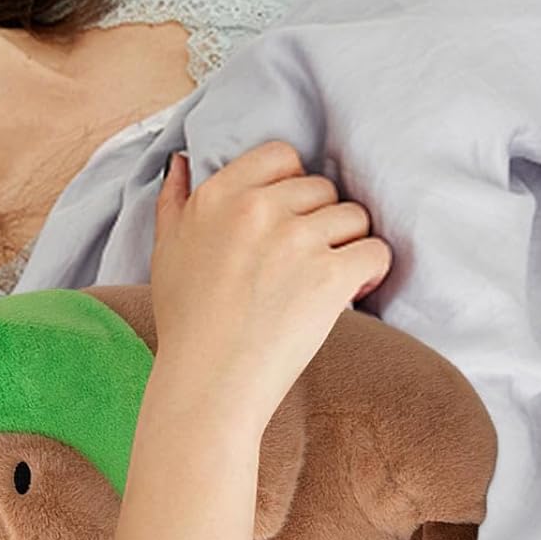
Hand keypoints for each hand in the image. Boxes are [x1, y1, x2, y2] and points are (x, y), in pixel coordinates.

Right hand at [149, 142, 392, 434]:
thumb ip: (173, 201)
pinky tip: (352, 291)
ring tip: (327, 277)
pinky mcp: (329, 275)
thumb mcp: (165, 252)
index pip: (281, 156)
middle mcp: (257, 209)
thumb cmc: (187, 324)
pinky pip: (375, 251)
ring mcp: (296, 240)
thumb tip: (181, 162)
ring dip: (348, 244)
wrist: (208, 383)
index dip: (293, 185)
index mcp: (217, 196)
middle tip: (307, 260)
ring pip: (354, 216)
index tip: (289, 218)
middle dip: (322, 220)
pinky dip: (371, 271)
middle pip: (322, 188)